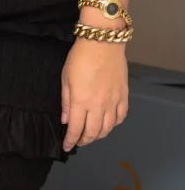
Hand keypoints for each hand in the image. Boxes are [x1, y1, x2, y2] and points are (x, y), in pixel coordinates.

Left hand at [61, 38, 128, 152]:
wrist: (102, 42)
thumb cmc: (79, 57)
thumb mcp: (66, 78)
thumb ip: (66, 101)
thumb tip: (66, 121)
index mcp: (82, 102)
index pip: (76, 129)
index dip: (71, 140)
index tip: (67, 146)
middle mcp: (99, 106)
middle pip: (93, 132)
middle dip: (84, 140)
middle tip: (79, 141)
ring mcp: (113, 102)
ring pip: (108, 128)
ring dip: (99, 135)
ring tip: (92, 134)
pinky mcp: (124, 96)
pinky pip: (121, 117)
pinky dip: (114, 124)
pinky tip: (108, 123)